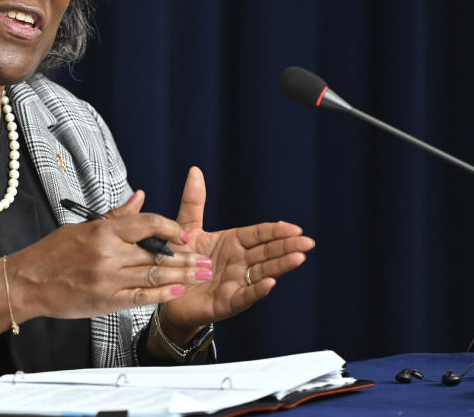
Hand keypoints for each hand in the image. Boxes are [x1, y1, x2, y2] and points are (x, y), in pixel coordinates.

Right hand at [3, 192, 210, 322]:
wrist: (28, 282)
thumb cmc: (53, 252)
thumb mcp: (83, 226)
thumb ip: (116, 215)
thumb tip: (141, 196)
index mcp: (103, 231)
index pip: (147, 224)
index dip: (171, 229)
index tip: (185, 234)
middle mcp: (108, 255)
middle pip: (157, 254)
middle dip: (186, 258)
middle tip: (206, 260)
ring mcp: (108, 280)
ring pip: (154, 275)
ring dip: (182, 276)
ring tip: (202, 275)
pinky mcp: (106, 301)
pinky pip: (140, 297)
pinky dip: (162, 294)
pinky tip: (178, 290)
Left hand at [156, 167, 314, 343]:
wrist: (165, 292)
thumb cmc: (178, 260)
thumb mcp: (186, 228)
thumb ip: (193, 202)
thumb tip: (195, 170)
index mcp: (232, 243)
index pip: (259, 235)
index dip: (276, 231)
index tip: (294, 228)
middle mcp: (238, 263)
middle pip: (266, 252)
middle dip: (287, 246)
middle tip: (307, 242)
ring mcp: (235, 283)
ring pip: (262, 272)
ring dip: (280, 266)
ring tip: (298, 258)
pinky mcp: (226, 302)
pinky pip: (244, 296)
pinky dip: (257, 290)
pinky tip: (270, 283)